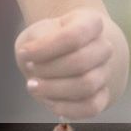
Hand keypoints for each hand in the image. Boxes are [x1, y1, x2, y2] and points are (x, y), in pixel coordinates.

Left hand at [14, 7, 118, 123]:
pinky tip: (48, 100)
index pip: (74, 36)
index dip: (45, 48)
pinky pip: (91, 107)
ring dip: (54, 89)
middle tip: (30, 69)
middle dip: (48, 69)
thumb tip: (36, 63)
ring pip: (86, 86)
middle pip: (80, 62)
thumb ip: (36, 43)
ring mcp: (106, 71)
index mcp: (90, 23)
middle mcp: (104, 47)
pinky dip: (66, 108)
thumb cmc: (46, 39)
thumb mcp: (36, 32)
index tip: (24, 52)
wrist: (59, 52)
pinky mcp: (103, 95)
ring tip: (33, 85)